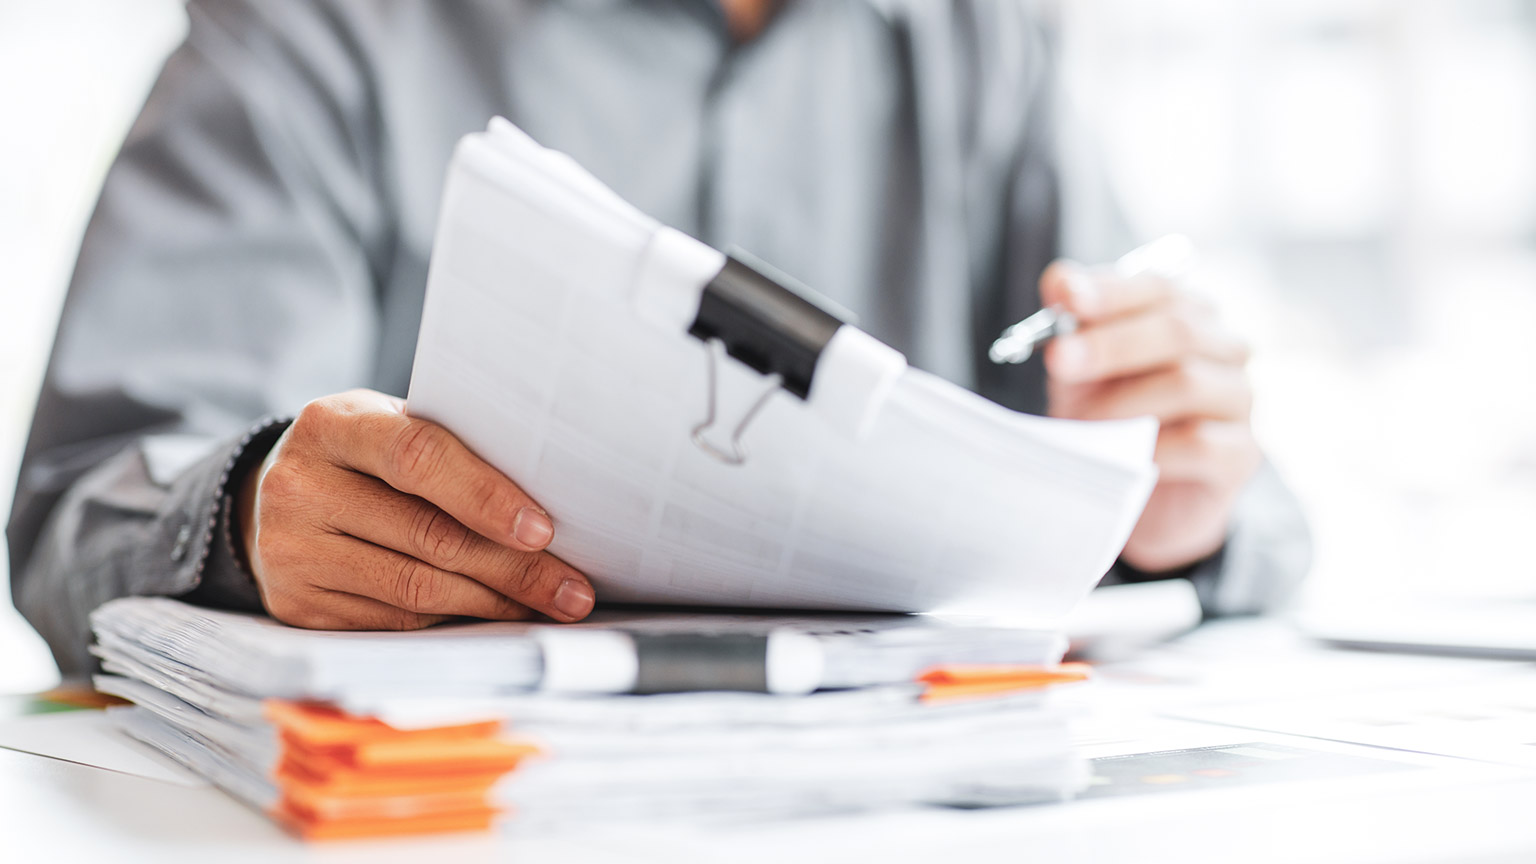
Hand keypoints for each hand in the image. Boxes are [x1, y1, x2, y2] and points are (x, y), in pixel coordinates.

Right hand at [235, 389, 595, 629]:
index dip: (485, 496)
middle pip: (427, 536)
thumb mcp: (391, 426)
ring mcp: (292, 553)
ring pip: (416, 588)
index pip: (418, 458)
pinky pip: (396, 620)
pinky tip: (494, 613)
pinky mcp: (298, 606)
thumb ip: (450, 451)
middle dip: (514, 567)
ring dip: (495, 602)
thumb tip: (548, 504)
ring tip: (548, 604)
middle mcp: (300, 488)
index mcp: (332, 426)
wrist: (279, 493)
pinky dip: (455, 618)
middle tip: (573, 588)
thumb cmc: (365, 456)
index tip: (544, 530)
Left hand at [1040, 260, 1261, 572]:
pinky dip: (1153, 447)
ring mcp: (1240, 400)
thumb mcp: (1081, 370)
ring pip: (1188, 383)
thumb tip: (1059, 281)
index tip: (1065, 297)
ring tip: (1078, 423)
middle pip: (1178, 331)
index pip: (1158, 288)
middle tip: (1059, 360)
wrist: (1137, 497)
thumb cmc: (1110, 418)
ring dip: (1123, 402)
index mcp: (1188, 314)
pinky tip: (1122, 457)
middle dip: (1110, 344)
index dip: (1110, 291)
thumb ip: (1072, 325)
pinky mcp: (1240, 454)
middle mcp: (1225, 348)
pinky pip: (1200, 442)